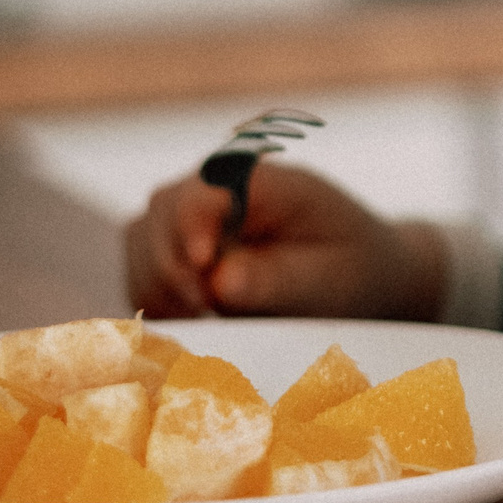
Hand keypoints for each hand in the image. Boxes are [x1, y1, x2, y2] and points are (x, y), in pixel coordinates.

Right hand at [121, 162, 446, 321]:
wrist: (361, 277)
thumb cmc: (354, 272)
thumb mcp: (331, 279)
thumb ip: (278, 278)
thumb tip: (219, 281)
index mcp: (262, 180)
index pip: (204, 188)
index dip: (190, 227)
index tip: (203, 268)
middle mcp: (219, 189)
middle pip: (160, 211)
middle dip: (170, 265)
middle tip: (205, 312)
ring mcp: (193, 217)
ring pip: (140, 238)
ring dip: (158, 285)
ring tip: (202, 320)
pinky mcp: (178, 249)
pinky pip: (142, 269)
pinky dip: (155, 297)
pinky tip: (192, 322)